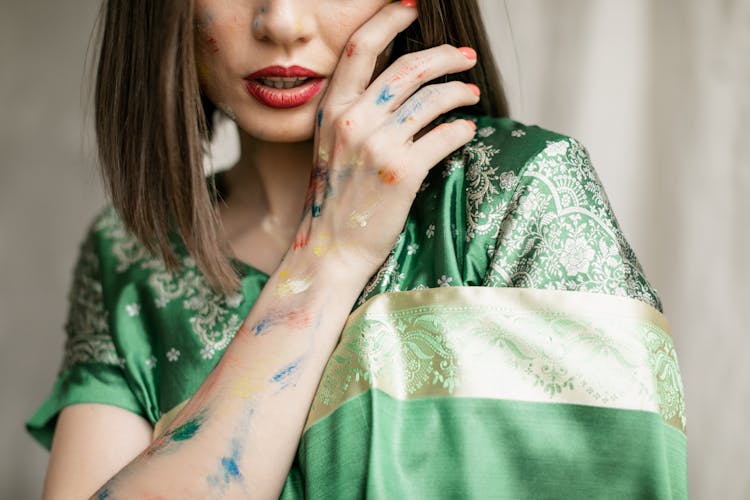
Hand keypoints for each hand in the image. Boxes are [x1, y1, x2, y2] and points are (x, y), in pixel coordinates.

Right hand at [291, 1, 479, 284]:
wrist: (330, 250)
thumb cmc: (334, 199)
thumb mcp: (330, 147)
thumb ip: (355, 113)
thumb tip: (397, 86)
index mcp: (332, 110)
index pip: (361, 48)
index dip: (389, 20)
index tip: (412, 8)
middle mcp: (353, 121)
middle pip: (409, 68)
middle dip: (445, 56)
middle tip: (465, 57)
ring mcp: (378, 146)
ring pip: (432, 99)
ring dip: (460, 92)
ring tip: (471, 95)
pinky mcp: (403, 172)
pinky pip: (444, 135)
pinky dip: (461, 128)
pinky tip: (466, 129)